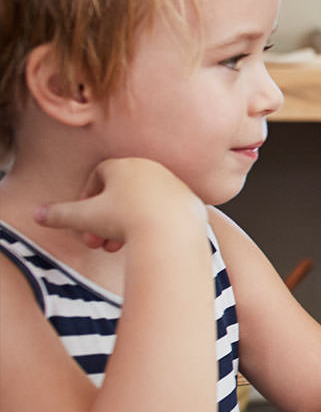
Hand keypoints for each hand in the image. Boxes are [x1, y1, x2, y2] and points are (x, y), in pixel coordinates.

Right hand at [34, 158, 204, 251]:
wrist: (173, 232)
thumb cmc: (127, 220)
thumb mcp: (85, 218)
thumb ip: (60, 214)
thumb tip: (37, 214)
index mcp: (125, 164)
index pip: (97, 177)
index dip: (85, 202)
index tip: (83, 224)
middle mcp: (152, 168)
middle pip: (120, 193)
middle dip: (103, 221)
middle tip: (97, 245)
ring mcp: (174, 183)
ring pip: (141, 204)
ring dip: (125, 226)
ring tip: (116, 248)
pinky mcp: (191, 201)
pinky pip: (164, 212)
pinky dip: (150, 226)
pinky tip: (144, 242)